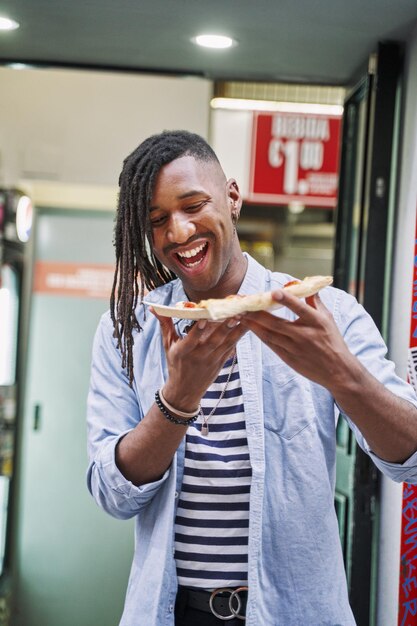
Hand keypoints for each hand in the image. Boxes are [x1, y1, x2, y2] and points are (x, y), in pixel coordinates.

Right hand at [151, 309, 245, 411]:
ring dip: (236, 330)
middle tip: (234, 314)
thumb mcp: (168, 345)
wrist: (185, 391)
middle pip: (213, 341)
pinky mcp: (221, 362)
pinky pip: (231, 347)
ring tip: (245, 315)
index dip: (197, 331)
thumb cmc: (175, 363)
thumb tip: (154, 307)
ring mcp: (212, 360)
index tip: (205, 319)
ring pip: (226, 343)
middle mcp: (198, 356)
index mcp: (183, 352)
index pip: (190, 340)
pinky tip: (247, 324)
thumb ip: (165, 324)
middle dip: (224, 328)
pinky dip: (239, 336)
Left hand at [239, 290, 356, 391]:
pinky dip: (260, 335)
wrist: (338, 371)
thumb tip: (306, 285)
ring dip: (254, 324)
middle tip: (244, 304)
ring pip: (270, 334)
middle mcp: (305, 335)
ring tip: (241, 315)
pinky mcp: (289, 358)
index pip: (300, 308)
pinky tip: (250, 327)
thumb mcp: (328, 318)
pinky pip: (271, 345)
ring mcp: (295, 348)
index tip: (274, 291)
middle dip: (258, 313)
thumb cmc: (333, 341)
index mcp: (316, 322)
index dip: (287, 300)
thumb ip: (314, 301)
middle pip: (277, 323)